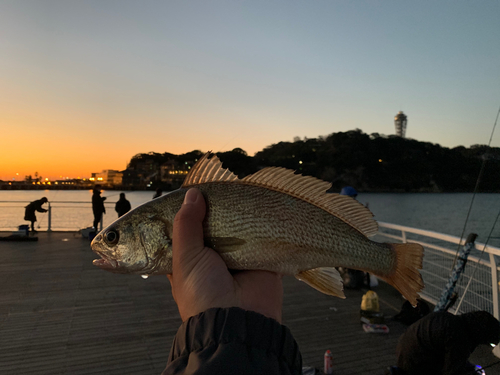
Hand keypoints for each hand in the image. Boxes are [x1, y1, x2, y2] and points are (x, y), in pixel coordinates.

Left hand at [167, 188, 282, 322]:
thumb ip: (186, 225)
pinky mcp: (262, 258)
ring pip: (238, 229)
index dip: (189, 212)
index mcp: (190, 259)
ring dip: (239, 215)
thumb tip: (193, 195)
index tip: (194, 190)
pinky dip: (262, 224)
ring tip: (239, 190)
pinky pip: (263, 236)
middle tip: (220, 186)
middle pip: (215, 226)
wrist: (239, 321)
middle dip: (217, 210)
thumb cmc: (203, 294)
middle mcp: (213, 257)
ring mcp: (239, 257)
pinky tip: (259, 205)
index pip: (188, 230)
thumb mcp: (185, 258)